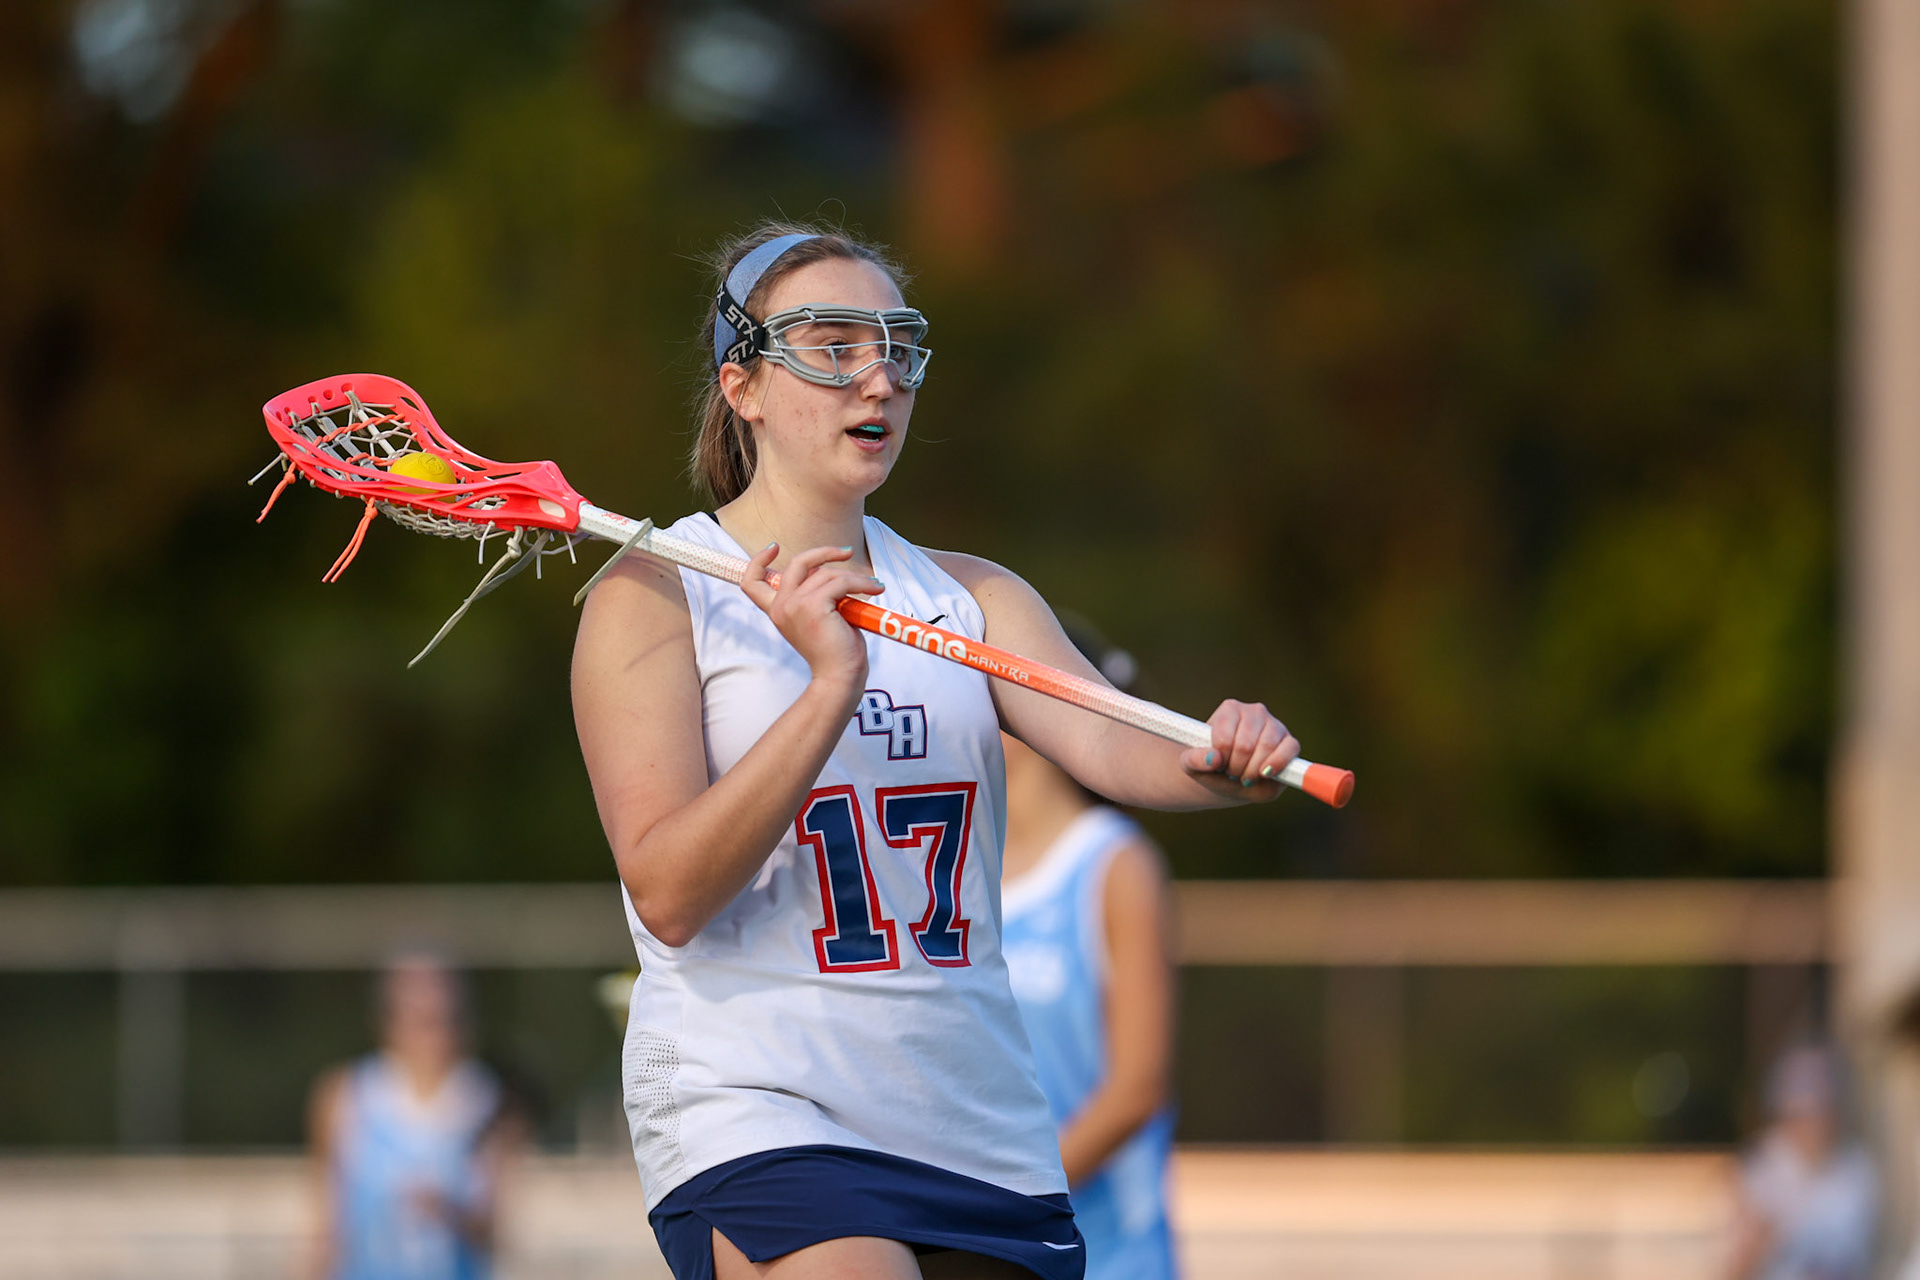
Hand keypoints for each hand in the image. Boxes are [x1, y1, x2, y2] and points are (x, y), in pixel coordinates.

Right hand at [738, 543, 883, 692]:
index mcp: (778, 611)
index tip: (773, 547)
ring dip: (855, 578)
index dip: (758, 561)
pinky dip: (862, 583)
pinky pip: (842, 583)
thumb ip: (813, 597)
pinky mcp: (814, 606)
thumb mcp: (816, 618)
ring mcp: (795, 605)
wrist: (839, 677)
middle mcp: (782, 606)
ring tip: (874, 587)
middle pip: (798, 563)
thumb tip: (828, 572)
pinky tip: (875, 589)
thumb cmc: (834, 652)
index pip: (752, 582)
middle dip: (824, 552)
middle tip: (845, 553)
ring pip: (828, 574)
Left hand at [1178, 700, 1299, 800]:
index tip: (1217, 766)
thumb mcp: (1191, 765)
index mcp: (1229, 710)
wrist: (1230, 778)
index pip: (1224, 738)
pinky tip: (1265, 774)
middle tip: (1231, 774)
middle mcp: (1254, 711)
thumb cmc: (1210, 768)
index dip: (1220, 760)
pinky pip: (1290, 748)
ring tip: (1244, 776)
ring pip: (1266, 747)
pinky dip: (1278, 764)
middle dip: (1236, 768)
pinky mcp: (1289, 741)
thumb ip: (1194, 760)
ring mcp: (1274, 725)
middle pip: (1245, 745)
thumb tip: (1214, 759)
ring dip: (1253, 771)